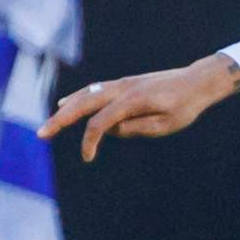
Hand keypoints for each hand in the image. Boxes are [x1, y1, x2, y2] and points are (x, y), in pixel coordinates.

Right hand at [40, 57, 239, 160]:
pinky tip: (67, 103)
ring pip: (87, 94)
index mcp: (133, 100)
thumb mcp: (166, 124)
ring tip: (50, 122)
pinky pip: (96, 90)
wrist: (198, 81)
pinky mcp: (124, 84)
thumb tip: (111, 129)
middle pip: (84, 104)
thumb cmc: (185, 106)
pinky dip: (79, 97)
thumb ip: (137, 128)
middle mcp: (123, 88)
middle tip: (41, 134)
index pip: (101, 122)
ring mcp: (122, 83)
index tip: (88, 158)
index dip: (90, 141)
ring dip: (66, 108)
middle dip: (61, 119)